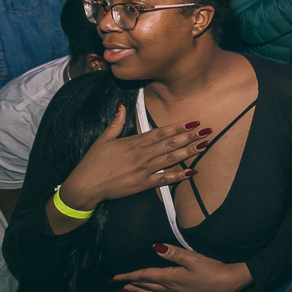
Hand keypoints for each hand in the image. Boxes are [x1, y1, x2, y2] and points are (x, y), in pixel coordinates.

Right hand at [59, 103, 212, 209]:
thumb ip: (116, 123)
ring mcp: (143, 171)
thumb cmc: (93, 163)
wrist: (85, 187)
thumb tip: (121, 105)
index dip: (177, 127)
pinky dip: (178, 176)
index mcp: (133, 143)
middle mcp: (141, 156)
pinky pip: (164, 180)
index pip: (160, 132)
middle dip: (189, 137)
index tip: (192, 122)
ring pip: (170, 160)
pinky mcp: (142, 185)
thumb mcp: (103, 139)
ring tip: (204, 145)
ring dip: (188, 152)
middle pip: (169, 144)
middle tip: (207, 130)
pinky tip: (191, 171)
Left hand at [113, 244, 251, 291]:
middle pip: (146, 286)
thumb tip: (154, 247)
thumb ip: (173, 253)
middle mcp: (170, 289)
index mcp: (170, 277)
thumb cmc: (212, 268)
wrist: (227, 284)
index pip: (145, 275)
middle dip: (130, 285)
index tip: (114, 277)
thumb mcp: (193, 257)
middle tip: (116, 285)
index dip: (129, 276)